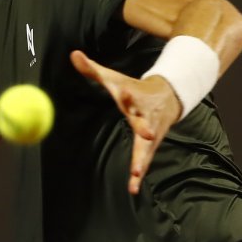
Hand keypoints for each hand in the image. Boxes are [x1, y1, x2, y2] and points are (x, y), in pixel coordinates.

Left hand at [70, 50, 180, 194]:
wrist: (169, 95)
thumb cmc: (135, 88)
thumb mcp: (115, 78)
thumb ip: (93, 69)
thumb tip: (73, 54)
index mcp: (134, 96)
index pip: (129, 93)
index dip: (126, 92)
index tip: (123, 91)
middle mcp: (144, 114)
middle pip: (143, 121)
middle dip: (144, 127)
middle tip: (145, 134)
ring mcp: (151, 130)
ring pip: (147, 146)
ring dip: (143, 159)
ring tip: (137, 173)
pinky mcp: (152, 143)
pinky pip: (146, 159)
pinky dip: (140, 172)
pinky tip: (133, 187)